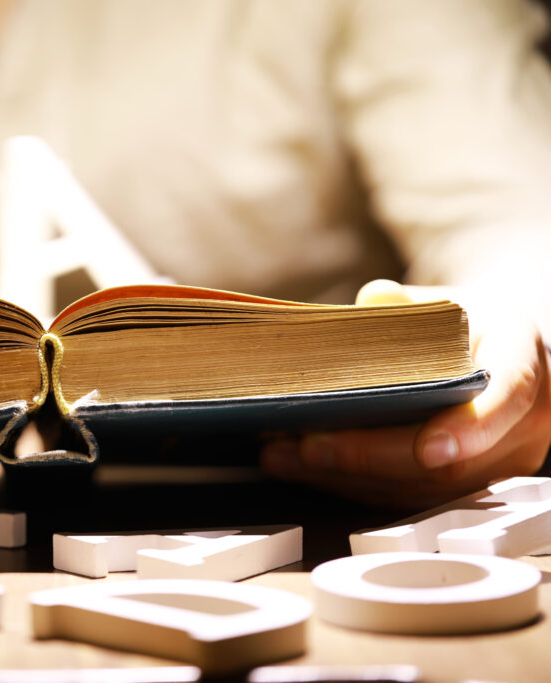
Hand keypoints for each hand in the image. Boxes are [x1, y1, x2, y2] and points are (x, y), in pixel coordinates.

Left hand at [260, 279, 550, 507]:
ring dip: (348, 477)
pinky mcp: (465, 485)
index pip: (508, 393)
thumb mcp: (442, 300)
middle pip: (453, 458)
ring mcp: (497, 461)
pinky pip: (408, 494)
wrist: (493, 351)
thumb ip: (407, 304)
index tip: (429, 448)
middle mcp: (523, 421)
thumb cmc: (464, 323)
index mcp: (524, 358)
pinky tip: (301, 466)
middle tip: (308, 446)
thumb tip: (374, 301)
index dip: (469, 426)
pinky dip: (350, 483)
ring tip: (284, 456)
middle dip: (371, 456)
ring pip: (425, 486)